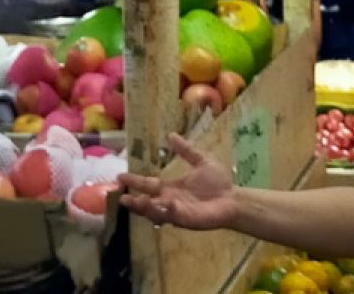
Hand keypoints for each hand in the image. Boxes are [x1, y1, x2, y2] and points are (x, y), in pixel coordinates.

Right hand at [119, 133, 237, 230]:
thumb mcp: (201, 161)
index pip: (148, 184)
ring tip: (130, 200)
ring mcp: (176, 211)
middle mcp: (170, 200)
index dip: (135, 181)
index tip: (119, 176)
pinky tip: (164, 202)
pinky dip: (166, 210)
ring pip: (154, 211)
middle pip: (146, 200)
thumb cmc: (218, 183)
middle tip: (119, 195)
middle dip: (133, 198)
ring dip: (143, 206)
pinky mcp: (185, 219)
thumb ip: (186, 150)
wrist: (233, 198)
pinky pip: (172, 216)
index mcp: (171, 187)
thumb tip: (171, 134)